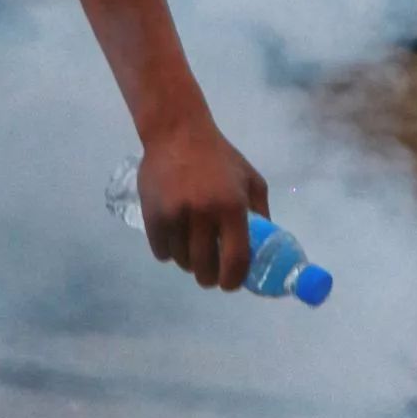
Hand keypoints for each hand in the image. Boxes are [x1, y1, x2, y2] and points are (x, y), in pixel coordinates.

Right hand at [137, 117, 269, 290]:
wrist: (177, 132)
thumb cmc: (219, 156)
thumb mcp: (251, 179)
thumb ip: (260, 212)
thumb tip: (263, 246)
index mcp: (232, 207)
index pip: (235, 260)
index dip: (234, 280)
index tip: (231, 285)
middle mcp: (204, 214)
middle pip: (205, 267)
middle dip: (209, 278)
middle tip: (210, 275)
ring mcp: (176, 215)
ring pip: (182, 261)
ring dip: (188, 263)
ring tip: (192, 252)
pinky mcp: (153, 215)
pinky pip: (161, 251)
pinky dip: (168, 252)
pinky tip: (175, 241)